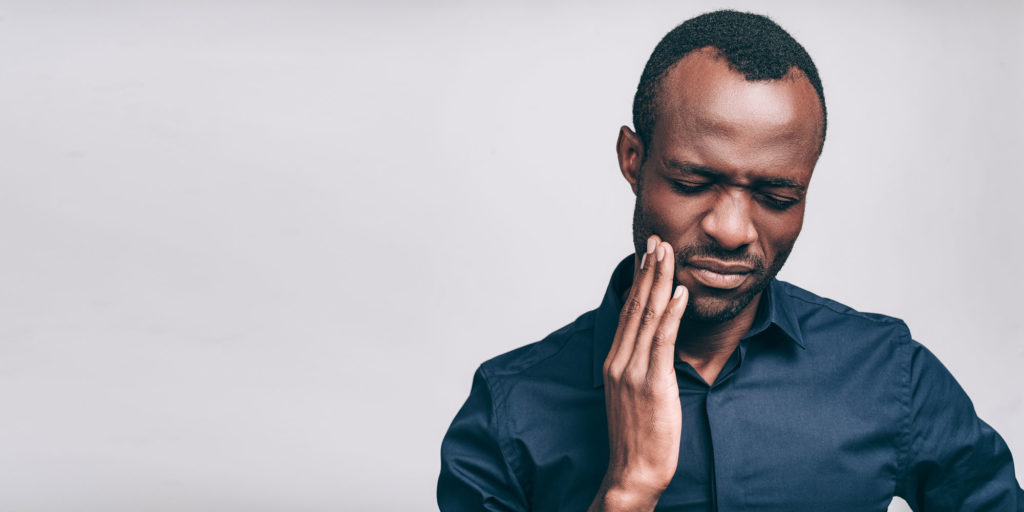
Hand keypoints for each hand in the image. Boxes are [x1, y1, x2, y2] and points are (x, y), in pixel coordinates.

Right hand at [589, 235, 687, 511]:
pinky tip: (680, 292)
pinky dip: (672, 313)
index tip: (647, 255)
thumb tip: (656, 346)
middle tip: (657, 240)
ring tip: (668, 254)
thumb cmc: (638, 438)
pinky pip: (662, 340)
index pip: (628, 312)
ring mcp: (633, 371)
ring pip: (647, 316)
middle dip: (648, 271)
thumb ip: (641, 367)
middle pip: (635, 306)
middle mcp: (620, 361)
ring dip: (659, 281)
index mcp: (615, 362)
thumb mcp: (634, 396)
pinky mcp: (652, 382)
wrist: (633, 471)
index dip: (639, 281)